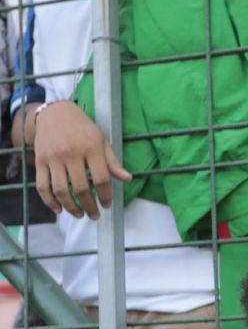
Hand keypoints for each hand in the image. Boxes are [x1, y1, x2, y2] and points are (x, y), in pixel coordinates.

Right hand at [33, 101, 131, 219]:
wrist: (55, 112)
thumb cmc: (83, 128)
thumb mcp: (102, 140)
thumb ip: (113, 161)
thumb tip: (128, 179)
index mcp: (91, 148)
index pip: (101, 178)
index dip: (105, 195)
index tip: (107, 205)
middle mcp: (71, 153)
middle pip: (81, 187)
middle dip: (89, 206)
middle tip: (95, 216)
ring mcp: (53, 158)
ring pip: (61, 190)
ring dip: (71, 207)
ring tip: (80, 214)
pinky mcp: (39, 160)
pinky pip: (42, 185)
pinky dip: (49, 201)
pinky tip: (58, 210)